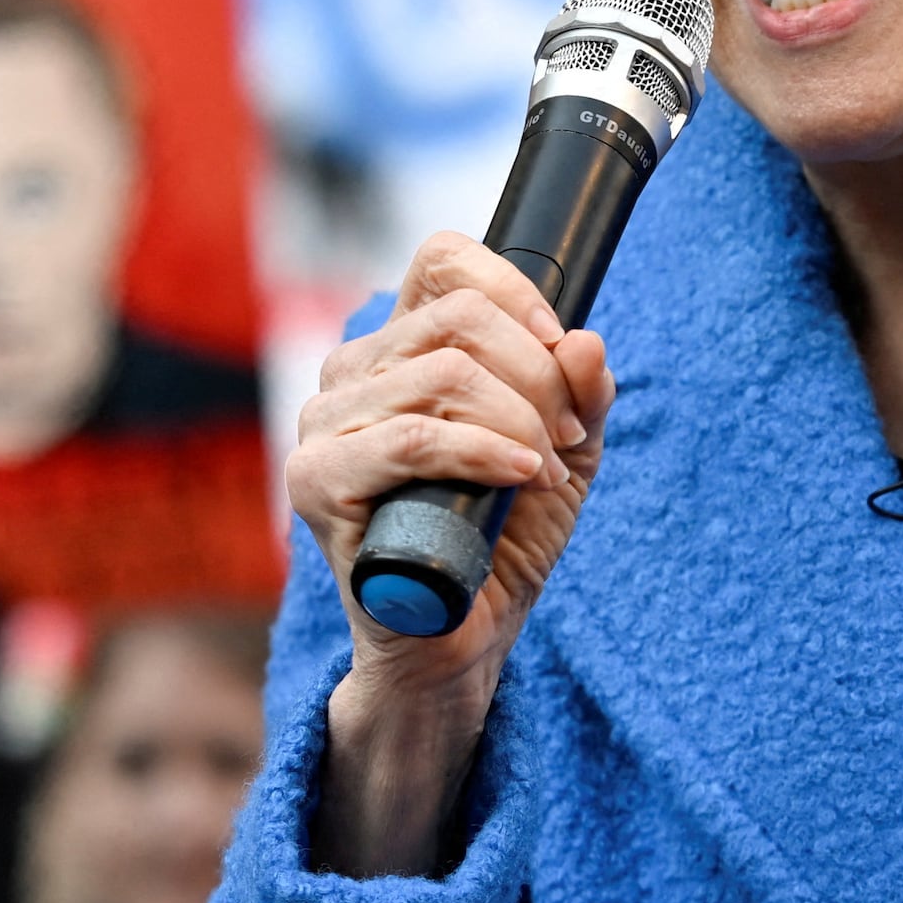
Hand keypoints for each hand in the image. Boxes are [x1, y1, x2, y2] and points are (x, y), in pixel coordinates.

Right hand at [286, 233, 615, 874]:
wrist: (460, 640)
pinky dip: (484, 453)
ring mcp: (323, 425)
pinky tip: (521, 478)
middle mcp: (351, 373)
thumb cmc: (501, 539)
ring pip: (440, 374)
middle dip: (535, 376)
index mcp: (401, 349)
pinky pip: (411, 439)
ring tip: (542, 471)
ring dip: (518, 422)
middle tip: (564, 438)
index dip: (512, 288)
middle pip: (457, 319)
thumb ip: (582, 396)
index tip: (558, 346)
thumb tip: (586, 341)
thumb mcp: (564, 456)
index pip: (442, 262)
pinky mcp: (316, 482)